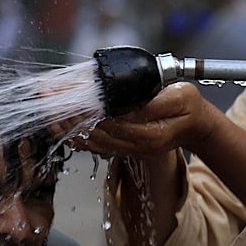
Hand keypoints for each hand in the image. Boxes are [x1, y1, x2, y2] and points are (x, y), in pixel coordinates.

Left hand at [63, 82, 217, 159]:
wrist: (195, 126)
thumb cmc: (188, 107)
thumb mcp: (179, 97)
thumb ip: (151, 103)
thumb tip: (122, 106)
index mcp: (150, 136)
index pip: (112, 125)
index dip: (90, 113)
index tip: (70, 99)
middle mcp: (137, 146)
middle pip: (97, 136)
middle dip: (72, 119)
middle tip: (50, 102)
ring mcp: (129, 149)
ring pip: (93, 144)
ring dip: (69, 130)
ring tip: (49, 114)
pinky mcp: (124, 147)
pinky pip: (95, 146)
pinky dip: (77, 136)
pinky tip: (62, 126)